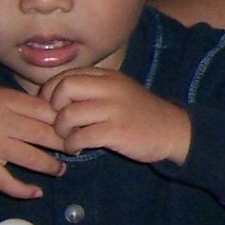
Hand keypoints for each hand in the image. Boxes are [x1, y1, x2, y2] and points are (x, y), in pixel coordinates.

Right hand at [0, 87, 64, 199]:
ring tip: (61, 169)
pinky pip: (7, 182)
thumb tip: (60, 115)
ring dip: (51, 166)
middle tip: (75, 149)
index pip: (45, 111)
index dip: (64, 121)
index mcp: (6, 100)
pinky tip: (36, 192)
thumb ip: (24, 105)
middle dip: (63, 143)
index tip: (75, 128)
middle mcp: (0, 122)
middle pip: (43, 133)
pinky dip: (24, 190)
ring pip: (31, 158)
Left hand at [44, 68, 191, 165]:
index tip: (53, 109)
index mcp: (108, 76)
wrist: (173, 130)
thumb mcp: (119, 91)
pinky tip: (78, 149)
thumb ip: (92, 89)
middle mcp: (111, 88)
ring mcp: (115, 109)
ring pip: (69, 115)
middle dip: (53, 108)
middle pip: (64, 88)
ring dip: (62, 131)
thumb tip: (55, 96)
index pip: (66, 75)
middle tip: (60, 123)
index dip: (51, 93)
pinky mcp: (117, 131)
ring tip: (69, 138)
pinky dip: (72, 145)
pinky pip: (81, 137)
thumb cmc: (141, 113)